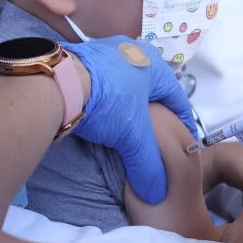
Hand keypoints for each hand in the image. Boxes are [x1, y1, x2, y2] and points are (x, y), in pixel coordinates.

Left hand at [64, 36, 194, 203]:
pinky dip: (108, 98)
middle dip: (155, 114)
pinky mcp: (84, 56)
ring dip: (129, 105)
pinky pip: (105, 81)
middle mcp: (134, 51)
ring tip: (127, 127)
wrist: (58, 84)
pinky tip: (102, 114)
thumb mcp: (133, 138)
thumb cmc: (107, 102)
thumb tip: (155, 191)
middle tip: (155, 136)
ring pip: (127, 84)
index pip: (178, 99)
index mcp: (155, 65)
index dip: (183, 123)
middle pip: (152, 90)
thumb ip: (148, 164)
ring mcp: (107, 51)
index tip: (184, 140)